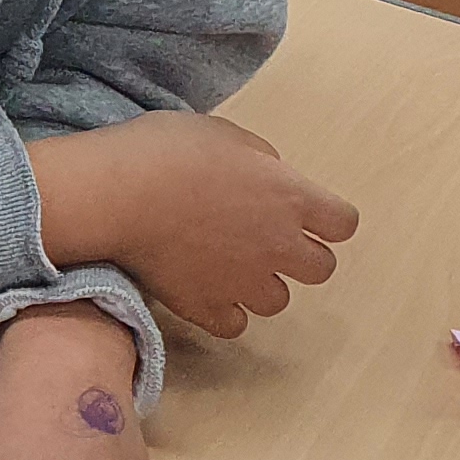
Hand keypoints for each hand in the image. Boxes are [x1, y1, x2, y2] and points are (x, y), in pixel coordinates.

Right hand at [31, 110, 356, 339]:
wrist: (116, 194)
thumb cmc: (166, 151)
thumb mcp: (225, 133)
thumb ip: (260, 159)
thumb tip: (268, 175)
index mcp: (291, 196)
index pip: (343, 223)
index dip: (326, 219)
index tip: (305, 213)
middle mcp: (278, 244)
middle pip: (321, 268)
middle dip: (299, 255)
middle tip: (266, 240)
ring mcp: (243, 281)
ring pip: (277, 301)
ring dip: (259, 285)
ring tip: (228, 266)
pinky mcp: (205, 306)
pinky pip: (233, 326)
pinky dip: (223, 312)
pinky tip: (204, 290)